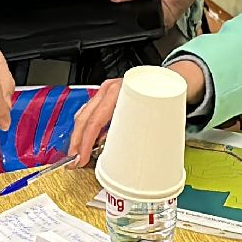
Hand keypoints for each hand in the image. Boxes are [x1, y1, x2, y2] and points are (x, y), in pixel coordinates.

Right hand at [68, 59, 205, 166]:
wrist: (166, 81)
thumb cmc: (160, 96)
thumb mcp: (147, 116)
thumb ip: (129, 132)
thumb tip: (114, 152)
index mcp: (119, 93)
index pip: (95, 121)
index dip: (86, 142)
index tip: (82, 158)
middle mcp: (109, 89)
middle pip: (84, 118)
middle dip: (77, 142)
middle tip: (75, 160)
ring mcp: (105, 89)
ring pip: (83, 114)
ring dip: (78, 136)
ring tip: (78, 153)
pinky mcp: (105, 94)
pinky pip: (89, 111)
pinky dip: (85, 127)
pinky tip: (84, 140)